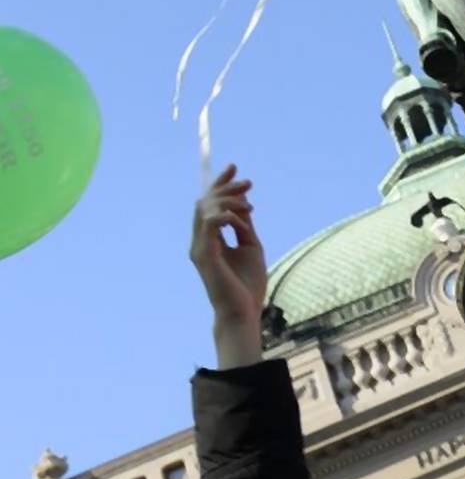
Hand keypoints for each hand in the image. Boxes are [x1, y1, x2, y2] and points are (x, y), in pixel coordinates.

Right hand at [190, 165, 266, 368]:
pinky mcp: (204, 256)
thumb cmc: (248, 284)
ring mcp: (199, 249)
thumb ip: (244, 226)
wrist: (244, 311)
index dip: (219, 184)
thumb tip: (244, 204)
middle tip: (247, 182)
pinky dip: (225, 216)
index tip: (233, 167)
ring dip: (228, 201)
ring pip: (205, 212)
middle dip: (226, 188)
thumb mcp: (251, 246)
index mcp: (210, 239)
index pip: (209, 205)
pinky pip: (209, 226)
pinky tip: (240, 218)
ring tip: (248, 203)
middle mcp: (200, 242)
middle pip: (204, 204)